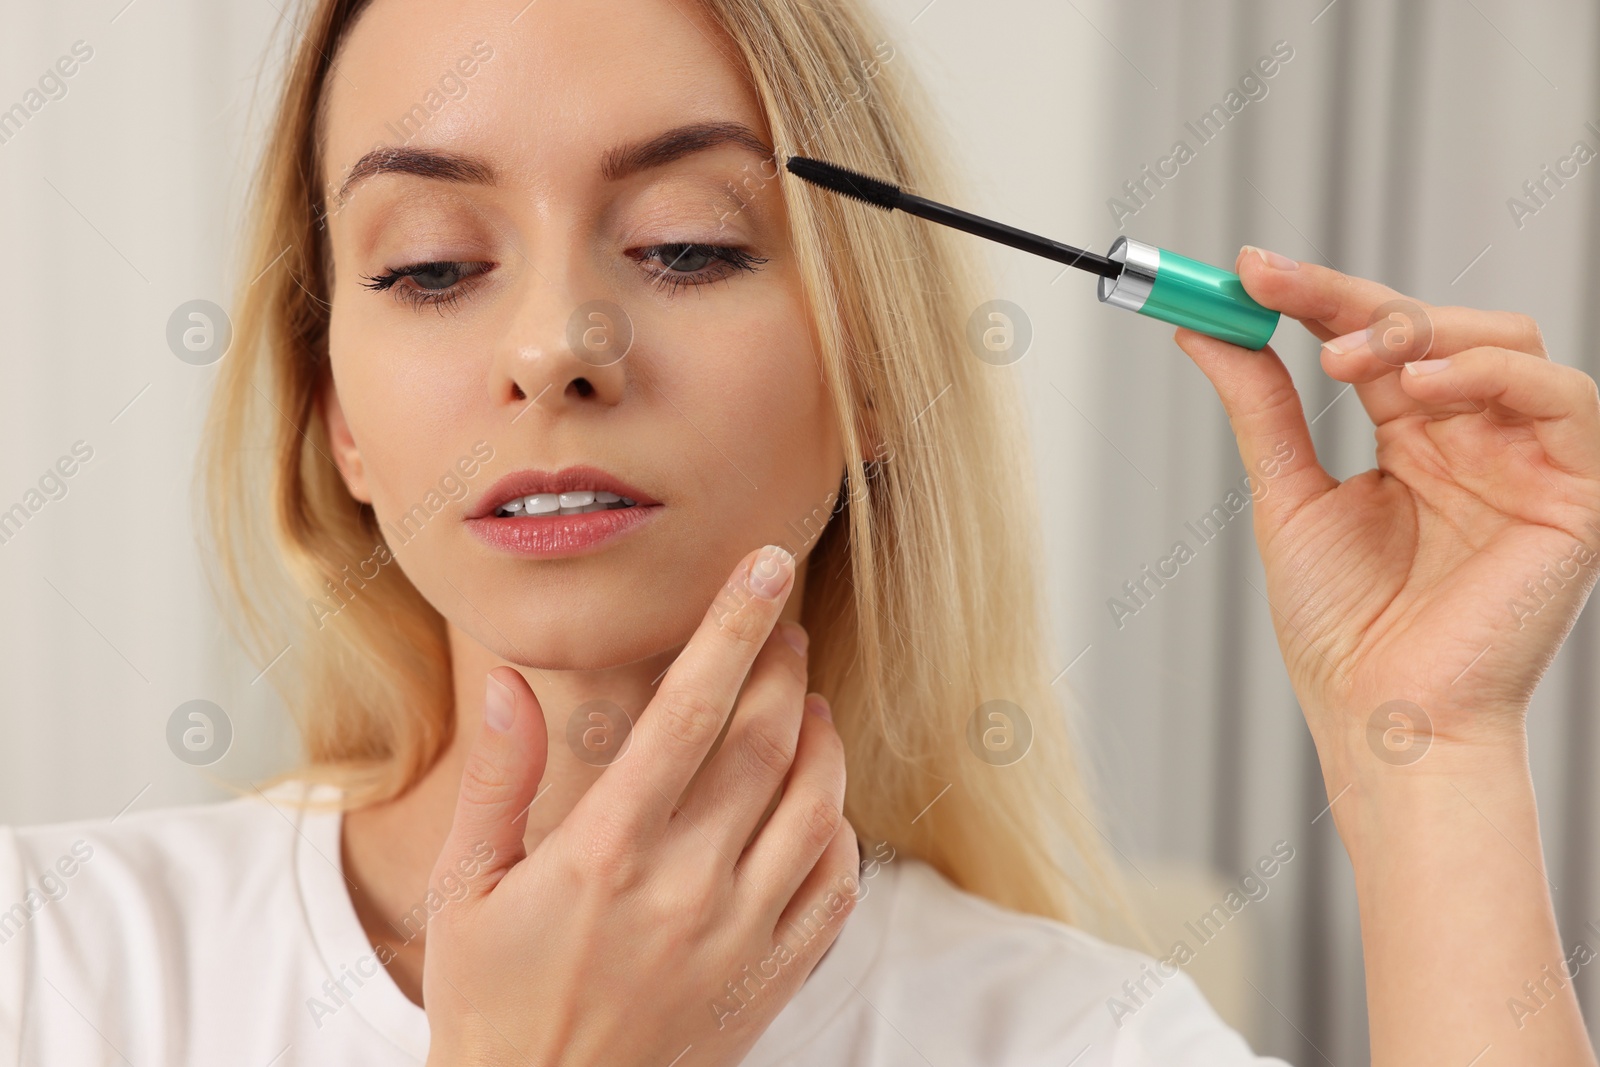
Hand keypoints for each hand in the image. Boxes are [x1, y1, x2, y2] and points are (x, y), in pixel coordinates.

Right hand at [420, 545, 859, 1066]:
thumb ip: (495, 781)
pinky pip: (835, 883)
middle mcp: (687, 887)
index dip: (733, 627)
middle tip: (782, 624)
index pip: (689, 710)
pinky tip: (815, 800)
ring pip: (817, 804)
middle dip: (784, 663)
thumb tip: (511, 683)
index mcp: (607, 852)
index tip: (766, 567)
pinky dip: (839, 825)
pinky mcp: (773, 979)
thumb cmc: (494, 1001)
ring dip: (821, 737)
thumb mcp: (463, 890)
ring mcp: (740, 936)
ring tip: (803, 703)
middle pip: (768, 740)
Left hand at [1174, 248, 1599, 785]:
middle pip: (1436, 326)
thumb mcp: (1288, 499)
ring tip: (1343, 359)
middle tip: (1280, 296)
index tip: (1247, 270)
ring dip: (1420, 329)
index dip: (1315, 295)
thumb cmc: (1343, 632)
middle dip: (1355, 300)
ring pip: (1505, 340)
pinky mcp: (1577, 492)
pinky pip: (1563, 396)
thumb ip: (1262, 409)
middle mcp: (1473, 441)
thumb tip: (1206, 333)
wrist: (1383, 717)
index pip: (1373, 340)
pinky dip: (1490, 374)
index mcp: (1413, 441)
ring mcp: (1526, 462)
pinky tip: (1417, 390)